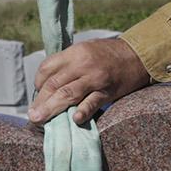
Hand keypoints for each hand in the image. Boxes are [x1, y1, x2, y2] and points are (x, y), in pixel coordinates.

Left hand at [28, 36, 152, 125]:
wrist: (137, 55)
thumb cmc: (108, 55)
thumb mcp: (85, 50)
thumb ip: (68, 64)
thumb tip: (47, 83)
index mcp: (74, 53)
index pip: (47, 68)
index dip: (38, 83)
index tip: (38, 94)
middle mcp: (82, 64)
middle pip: (54, 84)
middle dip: (40, 101)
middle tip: (32, 116)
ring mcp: (95, 78)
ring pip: (68, 94)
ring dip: (51, 109)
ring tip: (40, 120)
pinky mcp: (107, 91)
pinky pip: (92, 102)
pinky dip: (82, 111)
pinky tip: (74, 120)